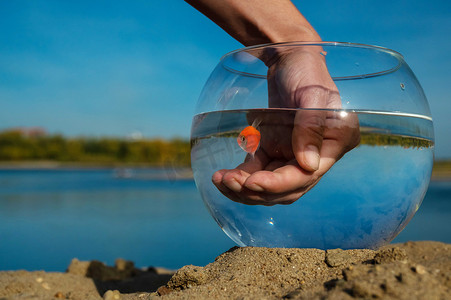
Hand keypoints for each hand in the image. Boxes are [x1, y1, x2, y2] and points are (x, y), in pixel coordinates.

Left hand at [212, 47, 360, 204]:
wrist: (289, 57)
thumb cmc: (306, 70)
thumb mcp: (312, 94)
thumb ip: (311, 127)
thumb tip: (308, 166)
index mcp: (334, 145)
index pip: (305, 176)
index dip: (278, 184)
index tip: (252, 182)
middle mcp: (315, 156)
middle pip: (286, 188)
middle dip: (257, 191)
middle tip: (230, 182)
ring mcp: (292, 155)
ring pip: (269, 186)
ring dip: (245, 189)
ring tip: (221, 180)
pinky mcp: (273, 150)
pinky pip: (257, 172)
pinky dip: (241, 177)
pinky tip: (223, 176)